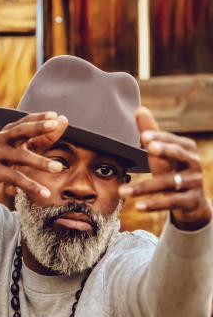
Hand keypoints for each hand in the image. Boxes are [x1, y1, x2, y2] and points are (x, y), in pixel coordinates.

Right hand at [0, 112, 67, 207]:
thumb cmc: (5, 164)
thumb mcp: (23, 151)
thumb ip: (43, 138)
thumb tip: (63, 120)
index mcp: (7, 133)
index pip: (25, 121)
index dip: (39, 118)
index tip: (55, 115)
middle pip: (20, 131)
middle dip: (37, 127)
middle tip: (54, 125)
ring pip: (20, 157)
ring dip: (41, 162)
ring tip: (59, 168)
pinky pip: (14, 178)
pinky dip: (31, 186)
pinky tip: (45, 193)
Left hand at [119, 106, 210, 230]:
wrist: (191, 200)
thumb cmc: (172, 169)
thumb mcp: (162, 152)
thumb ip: (151, 132)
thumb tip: (139, 109)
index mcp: (186, 148)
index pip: (172, 140)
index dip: (159, 137)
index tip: (144, 136)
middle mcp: (193, 163)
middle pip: (179, 155)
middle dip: (165, 151)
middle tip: (149, 147)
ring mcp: (194, 183)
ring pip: (168, 183)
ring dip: (144, 187)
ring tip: (122, 190)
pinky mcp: (191, 201)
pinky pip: (171, 202)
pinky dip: (154, 204)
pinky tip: (138, 206)